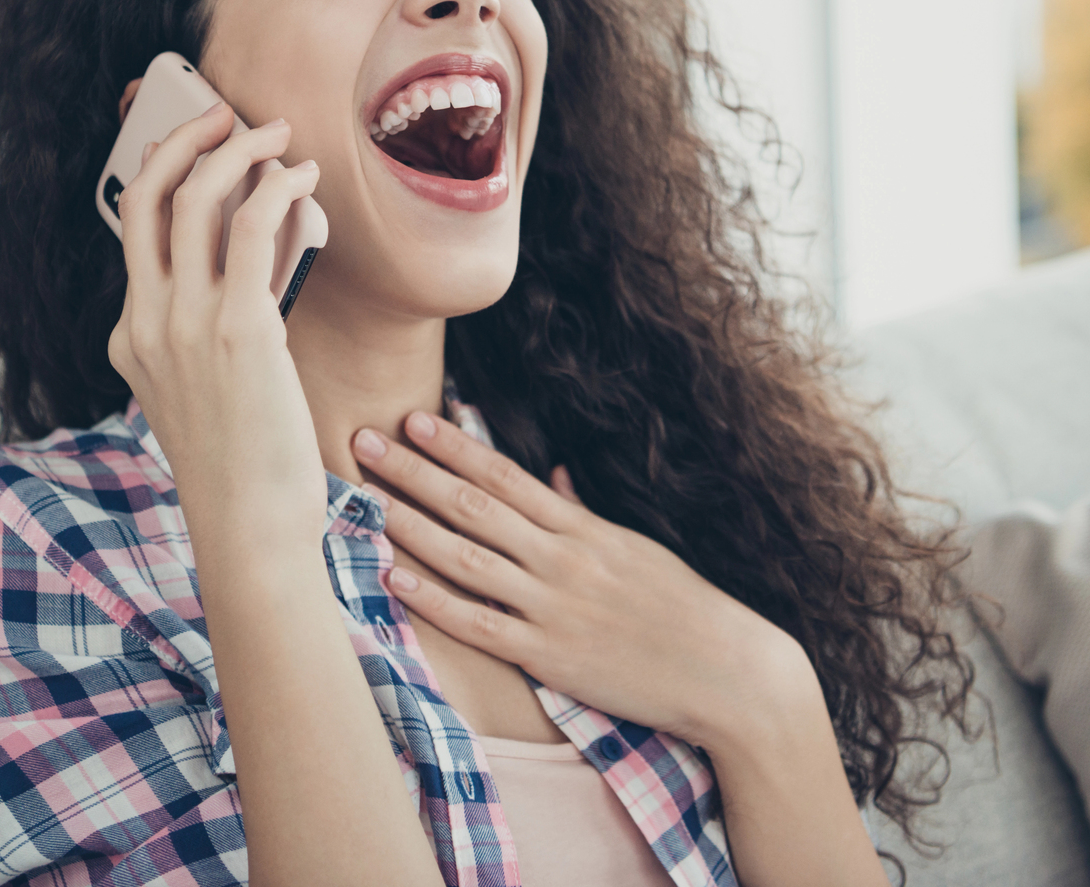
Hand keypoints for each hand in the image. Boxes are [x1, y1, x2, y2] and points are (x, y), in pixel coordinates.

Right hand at [107, 105, 325, 541]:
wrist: (250, 528)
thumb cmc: (244, 467)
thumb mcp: (205, 393)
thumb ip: (211, 335)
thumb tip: (257, 270)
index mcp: (130, 338)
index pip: (134, 231)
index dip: (163, 172)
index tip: (198, 144)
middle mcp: (146, 322)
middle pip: (150, 196)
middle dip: (186, 137)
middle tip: (226, 113)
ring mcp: (185, 324)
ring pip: (199, 198)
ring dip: (241, 150)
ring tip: (279, 136)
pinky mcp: (238, 329)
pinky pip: (250, 228)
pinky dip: (277, 188)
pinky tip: (302, 179)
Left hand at [352, 411, 815, 751]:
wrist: (726, 670)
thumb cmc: (682, 607)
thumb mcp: (636, 548)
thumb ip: (585, 513)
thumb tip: (554, 476)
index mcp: (583, 528)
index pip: (506, 474)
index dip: (456, 445)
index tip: (416, 418)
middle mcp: (562, 558)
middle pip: (473, 505)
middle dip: (414, 471)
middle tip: (363, 441)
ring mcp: (552, 606)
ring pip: (466, 556)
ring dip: (410, 524)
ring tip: (365, 499)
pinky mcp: (549, 655)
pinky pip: (479, 623)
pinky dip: (434, 600)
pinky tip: (396, 578)